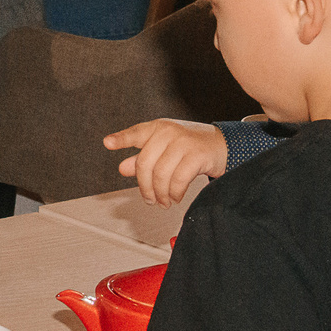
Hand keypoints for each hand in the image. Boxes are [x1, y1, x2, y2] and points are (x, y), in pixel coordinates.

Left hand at [103, 118, 226, 206]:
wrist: (223, 146)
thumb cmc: (191, 147)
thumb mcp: (165, 149)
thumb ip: (143, 157)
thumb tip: (122, 168)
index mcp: (158, 128)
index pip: (136, 133)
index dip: (121, 138)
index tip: (107, 143)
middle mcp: (169, 132)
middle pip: (145, 163)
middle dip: (145, 187)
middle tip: (149, 199)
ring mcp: (183, 142)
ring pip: (161, 175)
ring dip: (160, 194)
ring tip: (163, 201)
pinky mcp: (197, 155)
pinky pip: (178, 180)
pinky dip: (175, 193)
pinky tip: (176, 196)